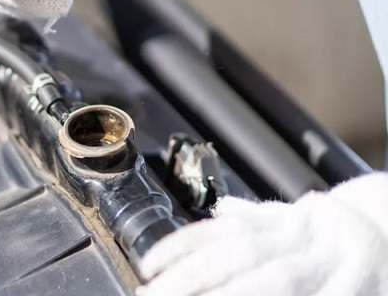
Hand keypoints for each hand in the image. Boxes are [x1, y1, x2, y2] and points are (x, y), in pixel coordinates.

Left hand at [137, 173, 387, 295]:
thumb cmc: (328, 232)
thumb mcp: (291, 218)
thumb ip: (255, 218)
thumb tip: (222, 210)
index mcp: (275, 222)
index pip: (218, 231)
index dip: (179, 247)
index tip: (146, 266)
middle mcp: (294, 238)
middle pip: (235, 256)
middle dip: (190, 279)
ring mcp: (323, 264)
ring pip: (273, 282)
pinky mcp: (351, 289)